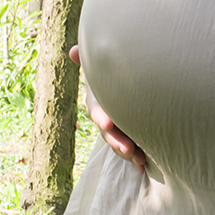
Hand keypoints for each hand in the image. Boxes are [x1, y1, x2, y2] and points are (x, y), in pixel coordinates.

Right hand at [68, 46, 145, 170]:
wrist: (129, 88)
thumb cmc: (113, 74)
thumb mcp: (103, 69)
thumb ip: (90, 61)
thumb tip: (72, 50)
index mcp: (98, 101)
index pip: (96, 110)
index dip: (101, 116)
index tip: (108, 122)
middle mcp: (106, 117)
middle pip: (108, 133)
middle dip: (117, 141)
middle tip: (128, 148)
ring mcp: (116, 130)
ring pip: (118, 145)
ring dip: (126, 153)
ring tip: (139, 158)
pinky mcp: (128, 138)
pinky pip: (129, 151)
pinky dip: (135, 158)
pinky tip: (142, 163)